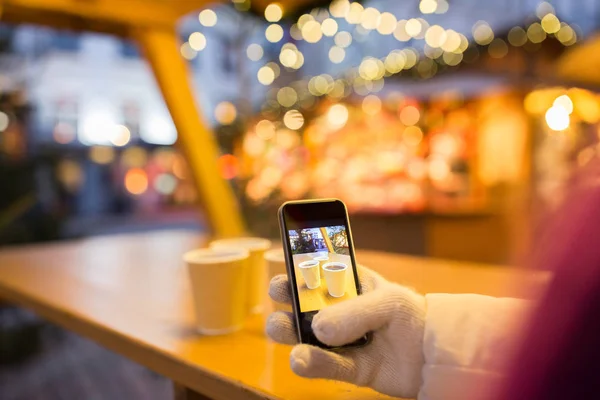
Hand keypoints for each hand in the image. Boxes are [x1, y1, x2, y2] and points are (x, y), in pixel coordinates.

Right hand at [266, 266, 425, 397]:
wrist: (438, 354)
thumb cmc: (413, 316)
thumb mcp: (388, 302)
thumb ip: (354, 312)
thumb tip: (318, 328)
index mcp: (348, 284)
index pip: (315, 271)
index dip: (295, 267)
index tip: (283, 271)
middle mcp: (338, 310)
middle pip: (300, 302)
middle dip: (285, 298)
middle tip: (280, 296)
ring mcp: (341, 340)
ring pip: (304, 336)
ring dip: (288, 332)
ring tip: (284, 331)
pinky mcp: (349, 368)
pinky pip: (326, 365)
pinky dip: (312, 363)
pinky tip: (301, 359)